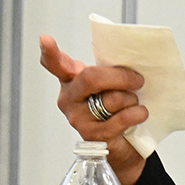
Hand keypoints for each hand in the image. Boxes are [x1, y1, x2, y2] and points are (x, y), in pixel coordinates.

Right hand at [39, 33, 148, 184]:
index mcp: (71, 80)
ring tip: (131, 104)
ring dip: (131, 99)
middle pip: (91, 78)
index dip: (50, 52)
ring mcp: (77, 118)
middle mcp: (69, 98)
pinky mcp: (92, 135)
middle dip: (120, 77)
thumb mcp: (110, 84)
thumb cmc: (116, 108)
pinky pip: (121, 118)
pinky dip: (137, 114)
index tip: (45, 39)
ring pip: (112, 99)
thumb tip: (127, 58)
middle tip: (138, 80)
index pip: (55, 64)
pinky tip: (139, 114)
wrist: (122, 145)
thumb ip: (108, 70)